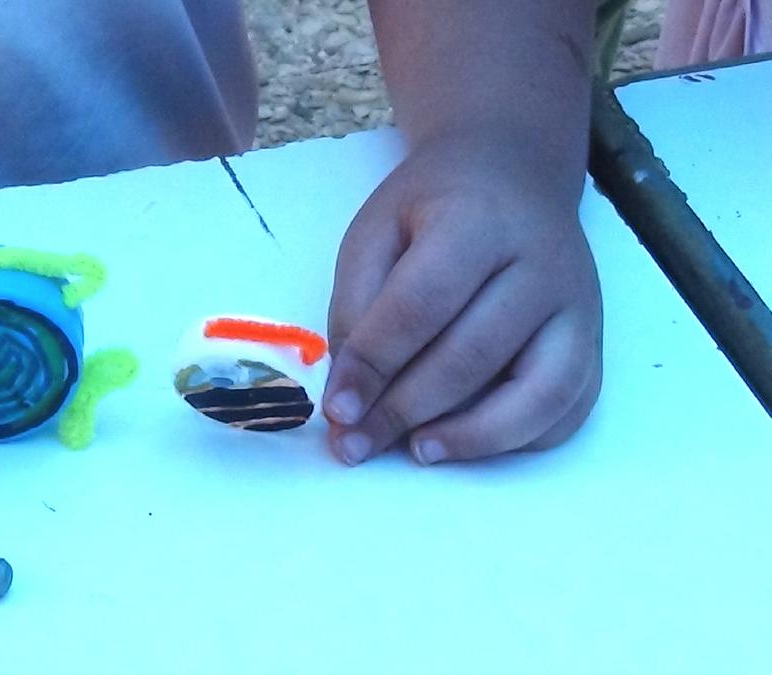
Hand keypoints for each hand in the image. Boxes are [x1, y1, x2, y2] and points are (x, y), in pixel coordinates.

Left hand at [323, 129, 602, 465]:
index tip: (338, 410)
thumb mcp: (375, 231)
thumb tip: (349, 391)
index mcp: (478, 223)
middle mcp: (542, 266)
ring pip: (539, 394)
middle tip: (358, 444)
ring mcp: (579, 309)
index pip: (421, 305)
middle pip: (473, 355)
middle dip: (405, 411)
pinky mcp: (595, 343)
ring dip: (472, 438)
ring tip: (417, 451)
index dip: (374, 364)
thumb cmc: (435, 209)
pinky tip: (467, 442)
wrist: (516, 174)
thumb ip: (355, 304)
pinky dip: (518, 440)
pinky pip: (568, 410)